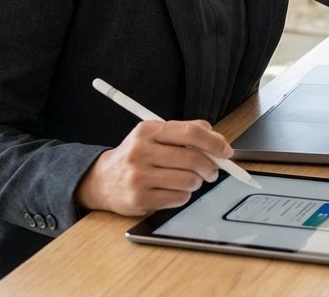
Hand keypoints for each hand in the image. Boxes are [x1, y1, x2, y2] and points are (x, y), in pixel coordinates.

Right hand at [75, 120, 235, 216]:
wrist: (102, 180)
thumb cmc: (137, 156)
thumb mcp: (155, 135)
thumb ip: (186, 133)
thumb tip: (218, 141)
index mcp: (148, 130)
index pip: (190, 133)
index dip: (214, 142)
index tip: (226, 151)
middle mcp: (141, 151)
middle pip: (193, 159)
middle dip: (211, 167)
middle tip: (212, 171)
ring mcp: (139, 176)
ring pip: (189, 181)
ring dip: (196, 183)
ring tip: (187, 180)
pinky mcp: (139, 199)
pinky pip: (179, 198)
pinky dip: (183, 195)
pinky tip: (172, 190)